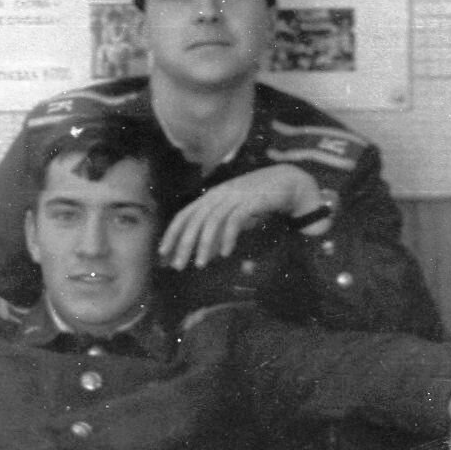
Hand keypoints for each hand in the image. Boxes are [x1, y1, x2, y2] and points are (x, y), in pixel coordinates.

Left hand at [159, 164, 321, 269]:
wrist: (288, 183)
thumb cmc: (258, 201)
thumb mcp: (234, 212)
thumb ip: (220, 228)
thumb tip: (207, 251)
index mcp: (211, 196)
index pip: (184, 214)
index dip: (172, 233)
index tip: (163, 253)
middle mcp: (219, 194)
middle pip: (194, 220)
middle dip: (184, 244)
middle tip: (178, 265)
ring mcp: (235, 196)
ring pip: (212, 221)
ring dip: (204, 244)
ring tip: (201, 265)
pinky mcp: (252, 200)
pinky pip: (235, 220)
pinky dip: (228, 237)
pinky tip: (225, 253)